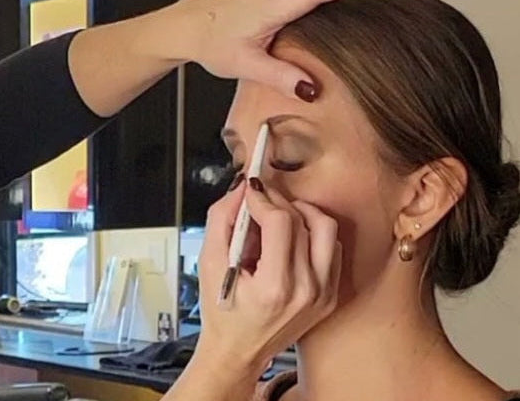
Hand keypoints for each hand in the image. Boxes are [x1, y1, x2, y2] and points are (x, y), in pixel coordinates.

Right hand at [194, 180, 341, 371]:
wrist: (239, 351)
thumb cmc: (221, 312)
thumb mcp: (208, 262)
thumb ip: (222, 219)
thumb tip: (241, 188)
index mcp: (275, 287)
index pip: (280, 222)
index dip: (262, 198)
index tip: (249, 190)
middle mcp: (307, 290)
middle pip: (304, 220)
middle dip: (277, 201)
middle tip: (258, 198)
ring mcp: (323, 293)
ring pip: (326, 229)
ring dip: (301, 213)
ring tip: (277, 215)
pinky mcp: (330, 294)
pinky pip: (332, 248)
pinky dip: (313, 233)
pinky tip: (291, 237)